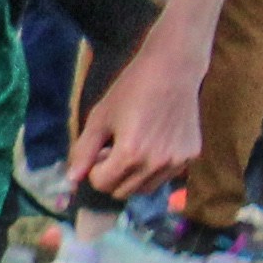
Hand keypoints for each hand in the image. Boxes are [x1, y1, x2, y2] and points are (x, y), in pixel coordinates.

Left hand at [69, 47, 207, 203]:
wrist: (172, 71)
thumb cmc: (130, 90)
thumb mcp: (99, 118)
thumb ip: (83, 151)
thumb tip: (71, 180)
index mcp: (130, 154)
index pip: (102, 184)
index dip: (94, 169)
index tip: (100, 150)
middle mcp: (156, 163)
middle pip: (122, 191)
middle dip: (111, 175)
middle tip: (114, 149)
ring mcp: (177, 162)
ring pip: (144, 189)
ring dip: (132, 176)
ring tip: (132, 147)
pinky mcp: (192, 156)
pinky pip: (165, 177)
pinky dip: (153, 170)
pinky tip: (153, 144)